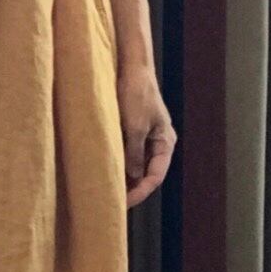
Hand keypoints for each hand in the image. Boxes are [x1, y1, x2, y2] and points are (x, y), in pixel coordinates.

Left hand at [117, 64, 175, 207]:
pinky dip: (118, 164)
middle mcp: (157, 142)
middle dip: (132, 189)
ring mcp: (145, 137)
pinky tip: (105, 172)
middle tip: (112, 203)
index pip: (155, 176)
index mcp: (165, 142)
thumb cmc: (136, 93)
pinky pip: (126, 153)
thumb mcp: (135, 126)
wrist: (131, 68)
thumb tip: (131, 177)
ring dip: (124, 178)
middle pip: (146, 174)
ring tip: (107, 192)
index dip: (140, 192)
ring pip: (135, 165)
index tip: (123, 204)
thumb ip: (133, 153)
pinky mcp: (132, 130)